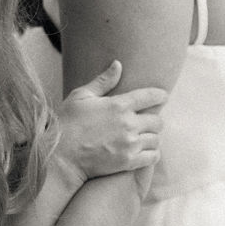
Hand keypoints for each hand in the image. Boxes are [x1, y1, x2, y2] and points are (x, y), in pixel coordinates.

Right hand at [55, 59, 164, 187]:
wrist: (61, 155)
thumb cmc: (67, 122)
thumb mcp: (81, 96)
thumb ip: (103, 81)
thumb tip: (118, 64)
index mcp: (118, 105)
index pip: (150, 96)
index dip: (160, 95)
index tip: (163, 96)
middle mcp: (128, 124)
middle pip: (157, 120)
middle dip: (154, 120)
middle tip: (147, 121)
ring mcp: (129, 144)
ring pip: (156, 139)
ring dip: (152, 137)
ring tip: (144, 137)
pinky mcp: (128, 161)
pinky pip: (153, 157)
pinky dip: (152, 153)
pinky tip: (144, 151)